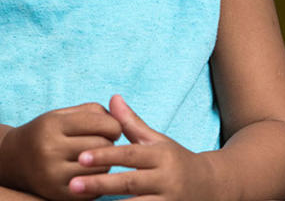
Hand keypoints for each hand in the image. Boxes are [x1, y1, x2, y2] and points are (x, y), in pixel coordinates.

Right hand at [0, 102, 122, 199]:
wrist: (13, 160)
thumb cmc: (46, 132)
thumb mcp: (62, 114)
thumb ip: (93, 111)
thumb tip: (121, 120)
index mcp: (52, 125)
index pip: (100, 123)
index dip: (114, 125)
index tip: (112, 128)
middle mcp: (50, 149)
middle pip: (103, 146)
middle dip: (109, 143)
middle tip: (103, 142)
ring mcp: (53, 175)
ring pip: (101, 169)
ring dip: (105, 163)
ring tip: (95, 157)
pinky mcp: (58, 194)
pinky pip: (93, 188)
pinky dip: (97, 180)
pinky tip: (90, 172)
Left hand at [68, 95, 216, 200]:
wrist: (211, 187)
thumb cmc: (176, 160)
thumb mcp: (157, 141)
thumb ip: (132, 123)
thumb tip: (112, 98)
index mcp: (161, 156)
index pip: (129, 155)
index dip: (105, 156)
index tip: (80, 158)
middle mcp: (166, 179)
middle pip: (130, 183)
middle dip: (100, 184)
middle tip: (73, 185)